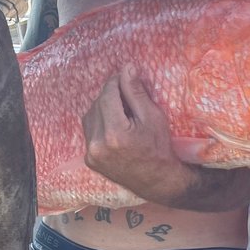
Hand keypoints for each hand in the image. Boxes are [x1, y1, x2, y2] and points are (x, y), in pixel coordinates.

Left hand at [81, 66, 188, 204]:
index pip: (107, 95)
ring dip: (102, 107)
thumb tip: (127, 68)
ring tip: (121, 109)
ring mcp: (91, 153)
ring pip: (90, 116)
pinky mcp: (89, 159)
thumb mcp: (153, 117)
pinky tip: (114, 124)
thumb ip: (136, 92)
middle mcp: (98, 144)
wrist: (157, 181)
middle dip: (110, 95)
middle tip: (126, 93)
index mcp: (115, 133)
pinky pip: (89, 131)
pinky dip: (99, 123)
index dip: (115, 82)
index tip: (124, 77)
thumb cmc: (160, 148)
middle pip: (97, 104)